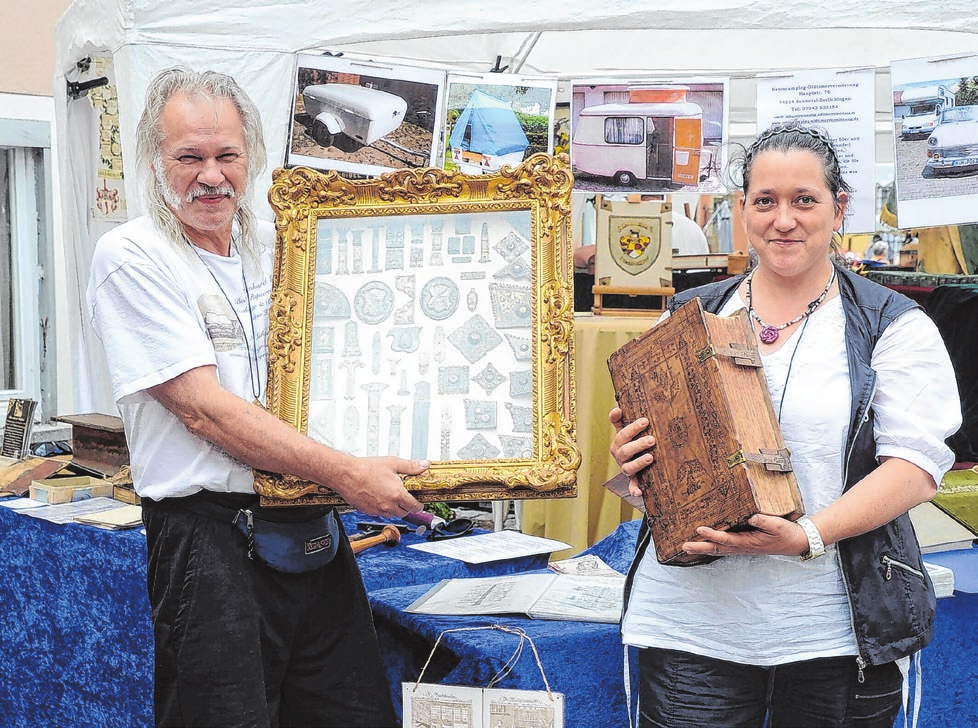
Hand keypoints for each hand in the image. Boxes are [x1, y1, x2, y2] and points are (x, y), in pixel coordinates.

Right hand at [329, 455, 426, 516]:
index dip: (418, 505)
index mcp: (397, 495)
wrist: (345, 474)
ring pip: (392, 514)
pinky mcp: (367, 511)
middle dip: (407, 506)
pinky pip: (379, 513)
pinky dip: (382, 508)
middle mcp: (388, 505)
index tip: (418, 502)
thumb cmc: (366, 468)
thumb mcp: (393, 463)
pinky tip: (379, 496)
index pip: (414, 507)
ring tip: (391, 496)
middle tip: (404, 497)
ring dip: (395, 508)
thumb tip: (424, 465)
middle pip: (404, 513)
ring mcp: (377, 509)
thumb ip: (411, 466)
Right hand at [608, 407, 655, 497]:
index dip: (632, 428)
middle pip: (625, 451)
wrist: (632, 461)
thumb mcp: (625, 431)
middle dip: (638, 444)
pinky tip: (639, 493)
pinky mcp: (632, 480)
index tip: (645, 421)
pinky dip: (634, 490)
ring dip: (638, 463)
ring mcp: (625, 468)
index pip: (622, 434)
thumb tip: (616, 408)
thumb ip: (620, 420)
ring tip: (650, 457)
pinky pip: (632, 486)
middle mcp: (620, 456)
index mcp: (618, 443)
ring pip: (628, 467)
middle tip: (652, 439)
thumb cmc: (631, 442)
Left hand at [681, 514, 810, 557]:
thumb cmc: (786, 533)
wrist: (796, 542)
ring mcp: (743, 548)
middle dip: (700, 547)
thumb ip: (763, 520)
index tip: (700, 529)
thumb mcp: (777, 525)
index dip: (713, 534)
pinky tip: (706, 545)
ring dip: (703, 548)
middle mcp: (743, 547)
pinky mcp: (745, 545)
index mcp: (749, 542)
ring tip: (687, 548)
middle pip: (717, 548)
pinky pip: (725, 548)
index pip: (726, 539)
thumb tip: (750, 516)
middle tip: (684, 546)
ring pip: (719, 550)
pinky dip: (713, 547)